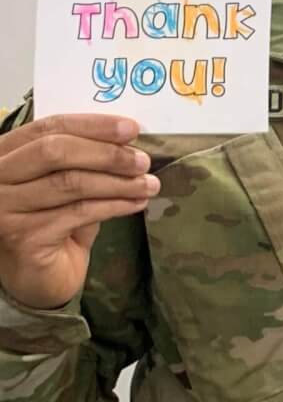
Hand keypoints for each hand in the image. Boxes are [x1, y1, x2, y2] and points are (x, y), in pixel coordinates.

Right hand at [0, 115, 155, 310]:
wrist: (38, 276)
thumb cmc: (53, 222)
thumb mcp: (66, 182)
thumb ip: (85, 159)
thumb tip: (128, 139)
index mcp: (5, 154)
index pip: (49, 127)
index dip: (93, 125)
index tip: (132, 128)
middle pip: (55, 151)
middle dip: (107, 153)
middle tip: (143, 161)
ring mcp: (4, 208)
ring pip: (71, 182)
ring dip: (118, 182)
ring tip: (149, 184)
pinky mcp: (23, 236)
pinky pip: (79, 212)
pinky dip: (114, 205)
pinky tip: (135, 203)